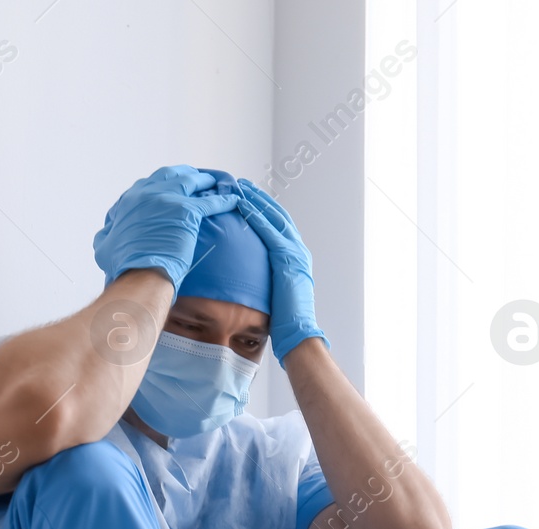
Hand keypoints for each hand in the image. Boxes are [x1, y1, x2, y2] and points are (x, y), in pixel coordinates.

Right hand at [93, 166, 241, 288]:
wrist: (139, 276)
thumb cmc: (123, 266)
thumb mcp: (106, 247)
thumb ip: (107, 235)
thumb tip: (106, 234)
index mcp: (130, 201)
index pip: (149, 183)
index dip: (163, 183)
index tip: (171, 186)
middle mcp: (147, 194)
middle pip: (171, 175)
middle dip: (184, 174)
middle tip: (196, 178)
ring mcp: (167, 200)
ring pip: (191, 182)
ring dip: (205, 181)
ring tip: (216, 182)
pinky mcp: (187, 212)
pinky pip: (211, 202)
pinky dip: (223, 199)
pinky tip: (233, 199)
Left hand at [236, 179, 328, 364]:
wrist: (299, 334)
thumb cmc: (285, 323)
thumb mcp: (274, 295)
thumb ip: (265, 281)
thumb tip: (246, 280)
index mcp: (296, 259)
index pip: (279, 226)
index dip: (264, 209)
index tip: (248, 197)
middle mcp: (298, 251)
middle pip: (277, 215)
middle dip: (259, 198)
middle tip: (241, 184)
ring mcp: (295, 253)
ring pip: (274, 217)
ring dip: (256, 200)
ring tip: (239, 187)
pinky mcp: (288, 259)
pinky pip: (269, 231)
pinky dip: (256, 215)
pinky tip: (242, 204)